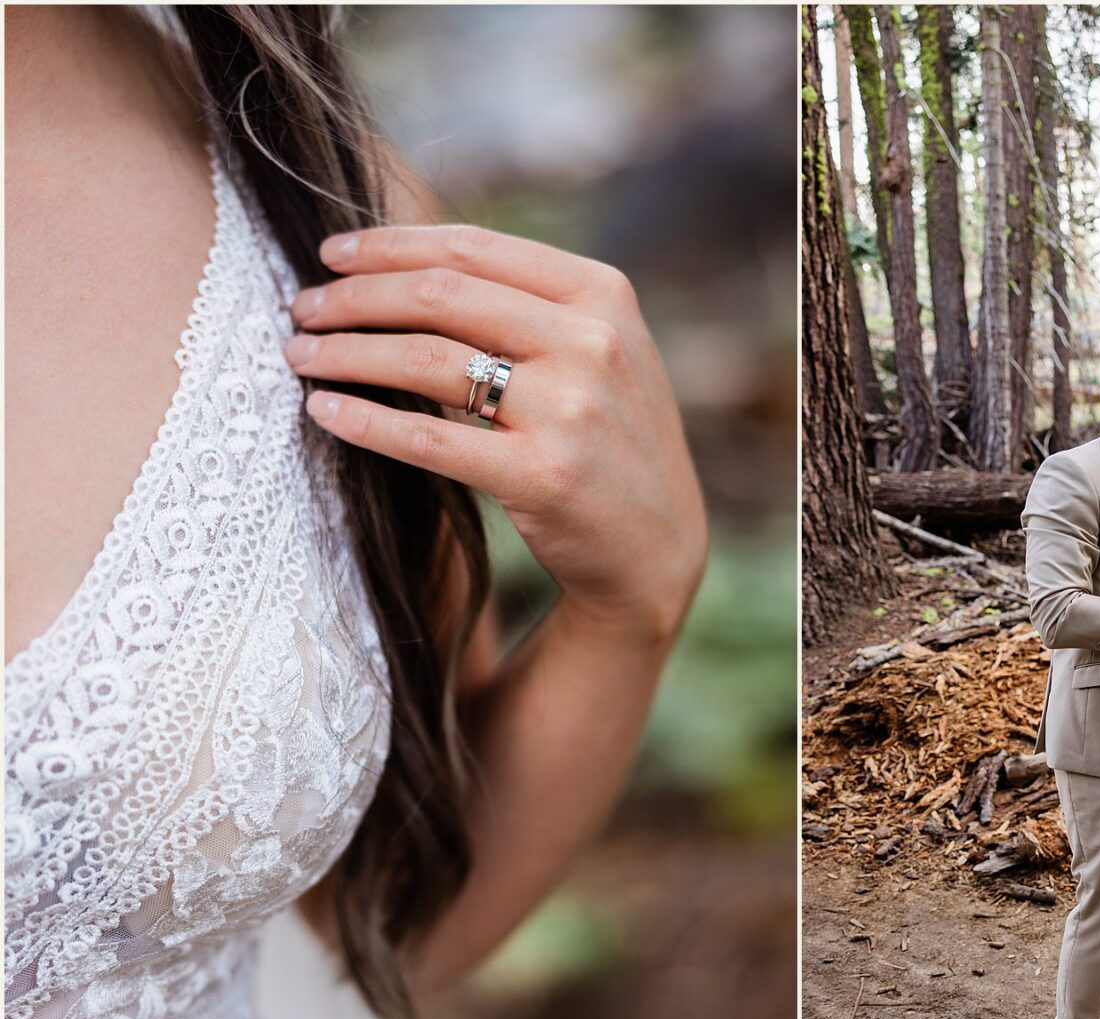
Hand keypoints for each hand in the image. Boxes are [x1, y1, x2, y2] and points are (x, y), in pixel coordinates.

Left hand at [286, 225, 708, 640]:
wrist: (655, 546)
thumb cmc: (608, 439)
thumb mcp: (600, 351)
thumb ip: (529, 302)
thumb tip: (407, 260)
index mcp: (603, 295)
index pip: (472, 248)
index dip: (388, 245)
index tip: (331, 256)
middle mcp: (592, 344)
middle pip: (440, 295)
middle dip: (353, 296)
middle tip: (301, 308)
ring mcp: (570, 411)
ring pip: (425, 359)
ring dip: (345, 352)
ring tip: (299, 355)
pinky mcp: (543, 478)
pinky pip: (428, 439)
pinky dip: (363, 420)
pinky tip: (322, 410)